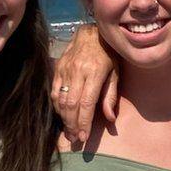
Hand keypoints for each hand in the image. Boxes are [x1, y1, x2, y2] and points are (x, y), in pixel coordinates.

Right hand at [50, 24, 117, 142]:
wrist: (91, 32)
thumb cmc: (108, 54)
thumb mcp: (116, 72)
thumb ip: (111, 95)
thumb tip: (109, 118)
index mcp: (95, 72)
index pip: (87, 103)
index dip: (84, 122)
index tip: (84, 136)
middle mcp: (78, 71)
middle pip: (72, 104)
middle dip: (72, 124)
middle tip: (75, 139)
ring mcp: (65, 69)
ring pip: (61, 100)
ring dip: (64, 118)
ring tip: (68, 131)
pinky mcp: (58, 68)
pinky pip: (54, 91)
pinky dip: (57, 106)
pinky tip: (62, 116)